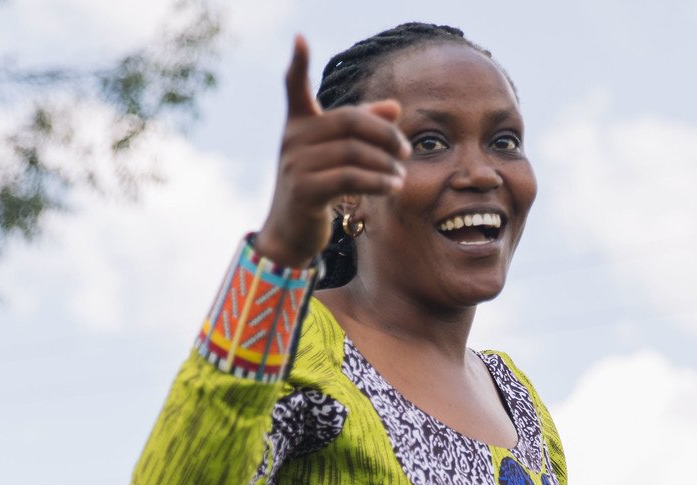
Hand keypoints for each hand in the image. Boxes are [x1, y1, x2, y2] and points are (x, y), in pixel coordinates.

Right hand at [255, 36, 407, 268]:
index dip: (298, 63)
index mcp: (298, 125)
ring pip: (354, 152)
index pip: (293, 87)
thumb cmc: (318, 189)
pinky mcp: (304, 190)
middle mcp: (293, 139)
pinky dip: (378, 181)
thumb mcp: (338, 156)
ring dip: (386, 164)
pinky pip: (350, 178)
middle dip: (384, 133)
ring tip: (401, 176)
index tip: (300, 38)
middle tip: (406, 150)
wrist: (291, 234)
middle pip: (349, 121)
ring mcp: (295, 164)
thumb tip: (395, 106)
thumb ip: (365, 128)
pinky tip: (394, 187)